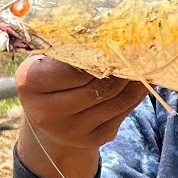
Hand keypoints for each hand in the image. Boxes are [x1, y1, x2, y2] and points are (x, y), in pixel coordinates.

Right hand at [14, 56, 147, 177]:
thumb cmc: (52, 78)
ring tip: (147, 64)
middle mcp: (46, 112)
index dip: (102, 56)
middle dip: (124, 69)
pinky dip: (137, 96)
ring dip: (137, 82)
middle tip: (141, 52)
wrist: (49, 118)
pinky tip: (144, 82)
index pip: (76, 69)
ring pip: (117, 101)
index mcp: (30, 83)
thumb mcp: (49, 60)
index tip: (120, 43)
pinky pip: (123, 114)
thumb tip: (115, 38)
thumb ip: (73, 51)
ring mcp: (71, 131)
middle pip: (99, 88)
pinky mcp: (93, 139)